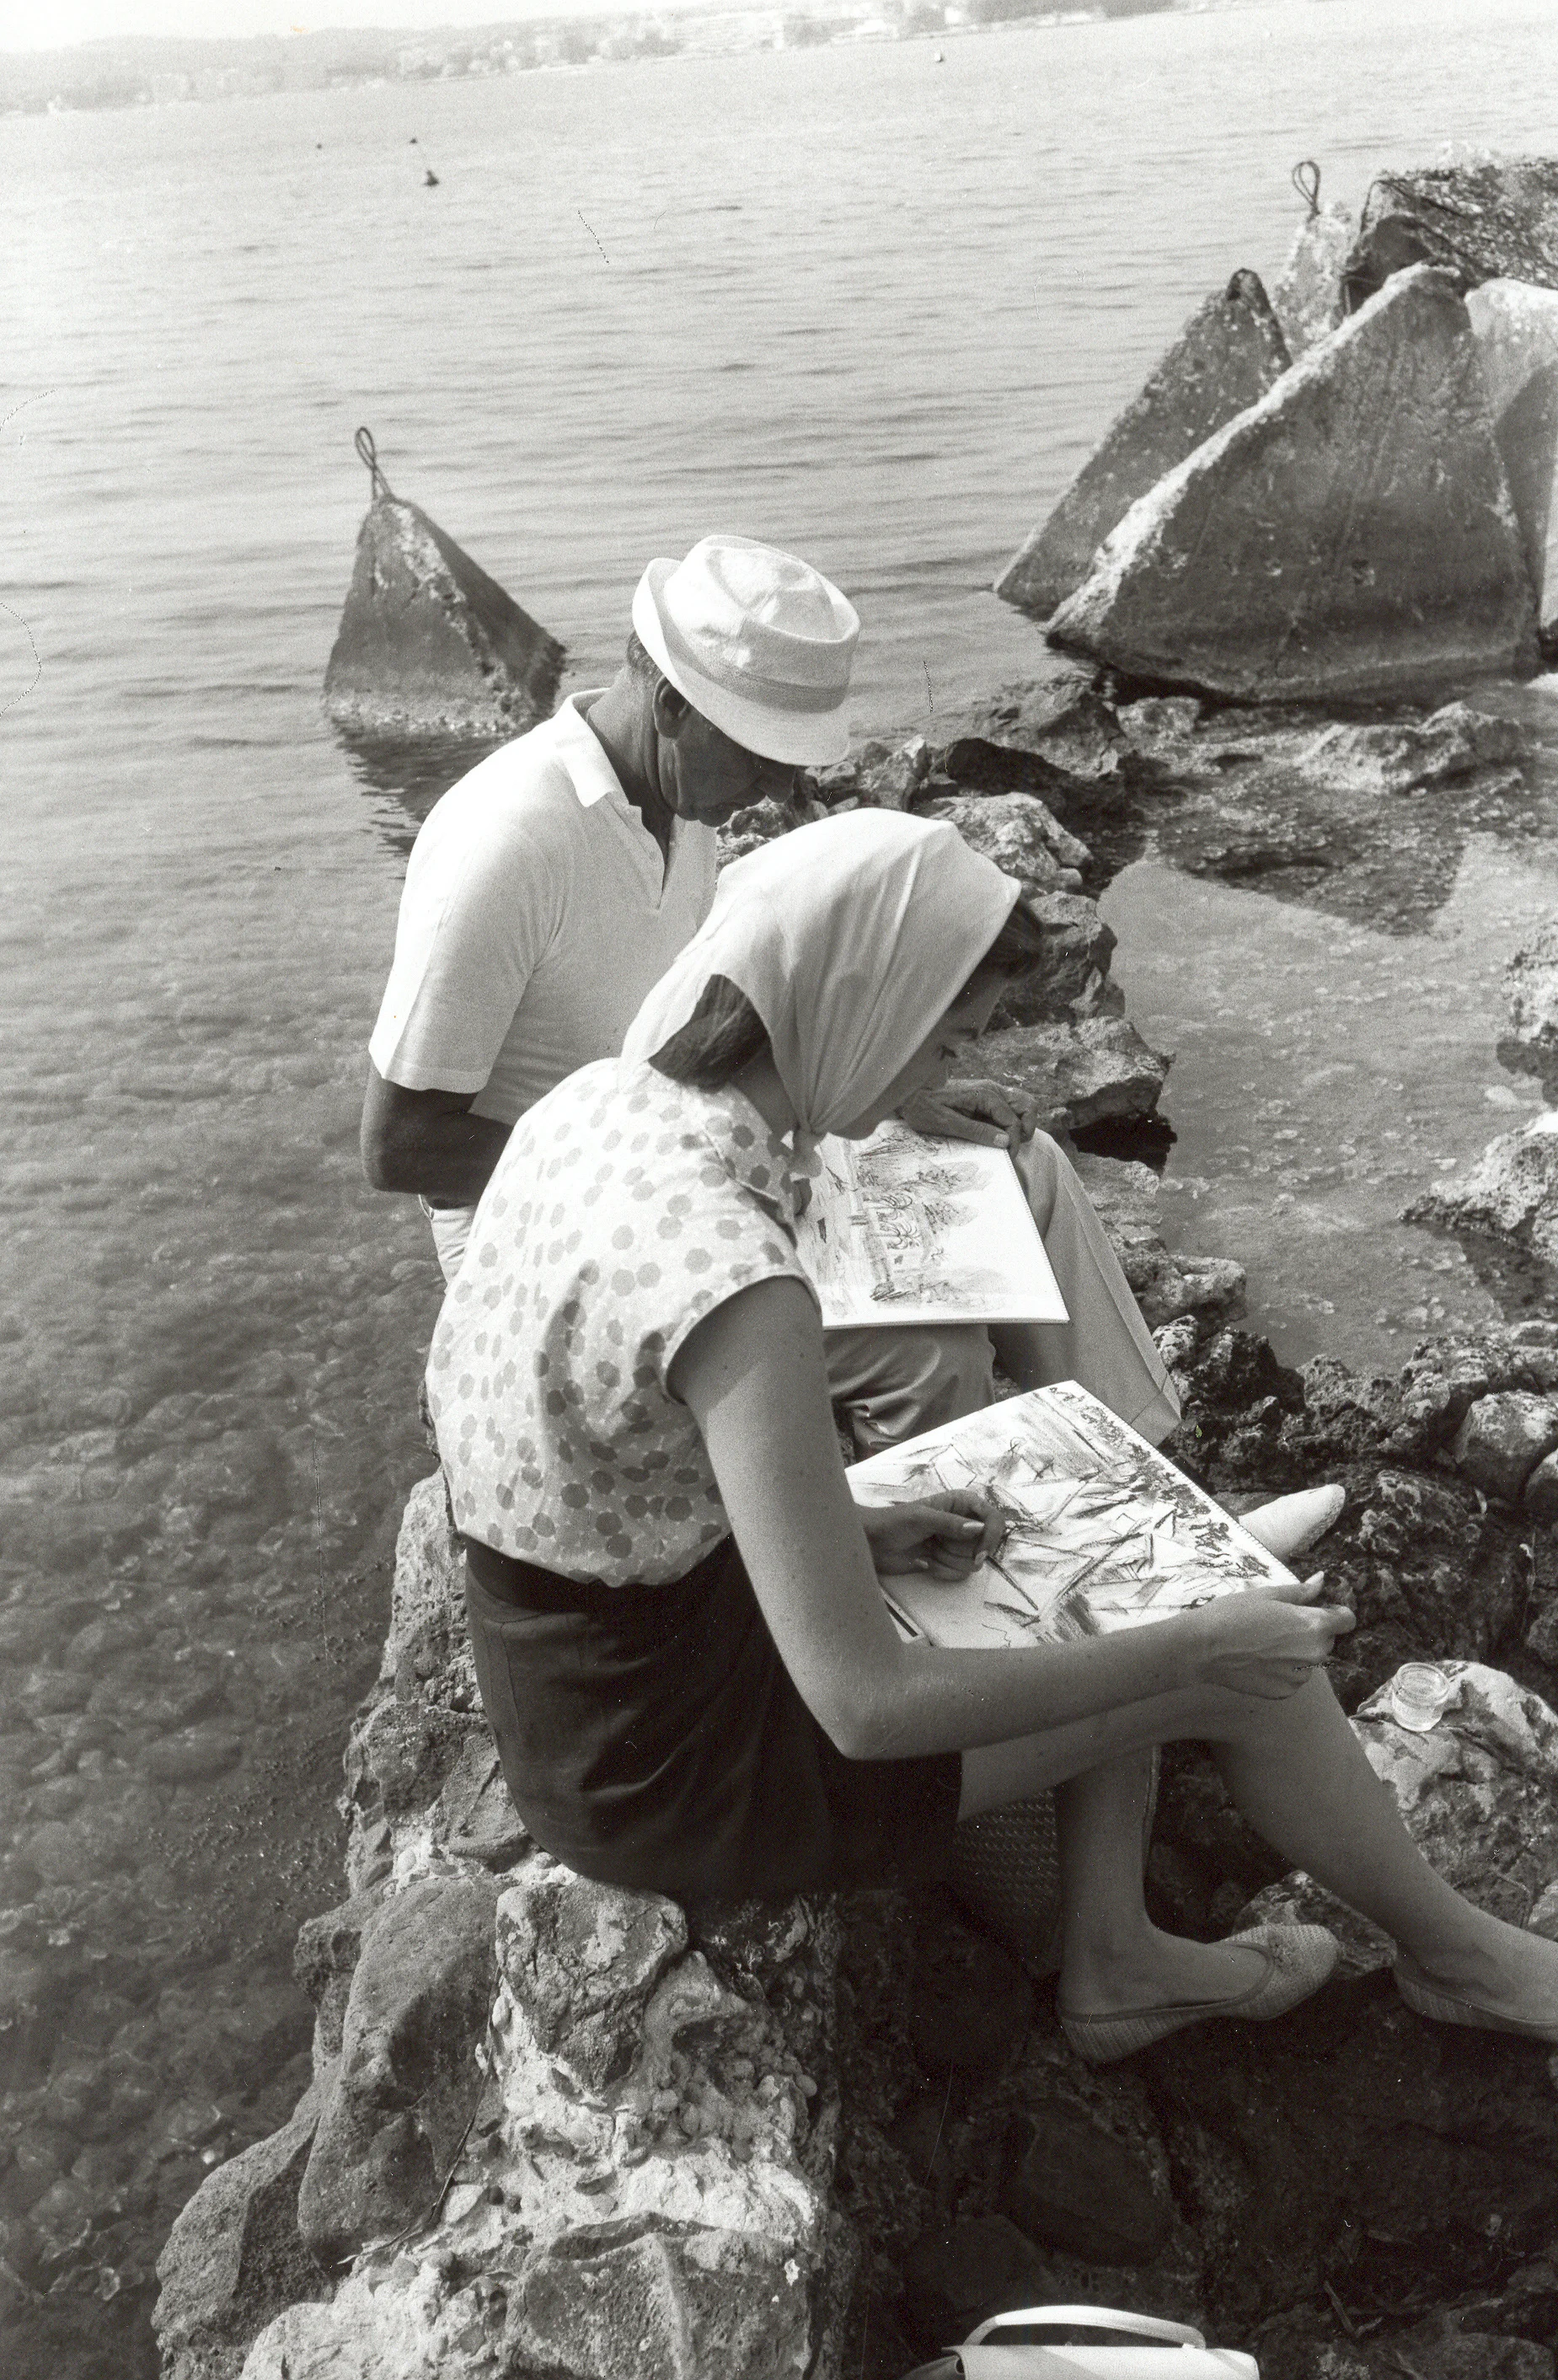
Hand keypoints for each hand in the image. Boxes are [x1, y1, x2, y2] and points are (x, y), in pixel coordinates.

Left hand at [856, 1490, 1006, 1579]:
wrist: (872, 1544)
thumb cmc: (892, 1522)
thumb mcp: (922, 1517)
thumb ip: (951, 1523)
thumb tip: (979, 1528)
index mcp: (961, 1503)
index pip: (993, 1519)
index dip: (991, 1536)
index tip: (980, 1553)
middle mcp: (963, 1523)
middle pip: (986, 1545)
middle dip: (961, 1551)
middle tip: (936, 1544)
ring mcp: (955, 1544)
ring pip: (973, 1563)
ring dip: (948, 1561)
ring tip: (927, 1550)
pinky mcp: (947, 1562)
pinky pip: (959, 1574)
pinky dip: (942, 1571)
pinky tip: (924, 1561)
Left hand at [896, 1077, 1038, 1151]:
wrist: (908, 1092)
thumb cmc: (924, 1107)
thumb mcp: (947, 1123)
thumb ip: (977, 1131)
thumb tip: (1004, 1141)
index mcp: (984, 1095)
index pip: (1013, 1120)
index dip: (1014, 1140)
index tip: (1008, 1156)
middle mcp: (992, 1090)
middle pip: (1027, 1104)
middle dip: (1027, 1128)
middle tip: (1013, 1148)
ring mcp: (990, 1092)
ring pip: (1021, 1105)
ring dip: (1021, 1124)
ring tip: (1008, 1143)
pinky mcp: (985, 1098)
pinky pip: (1007, 1108)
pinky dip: (1010, 1122)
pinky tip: (997, 1135)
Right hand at [1185, 1574, 1355, 1699]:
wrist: (1204, 1648)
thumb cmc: (1233, 1614)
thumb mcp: (1267, 1595)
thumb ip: (1300, 1592)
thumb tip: (1321, 1580)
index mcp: (1313, 1625)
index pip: (1347, 1620)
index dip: (1336, 1613)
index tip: (1322, 1610)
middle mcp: (1314, 1653)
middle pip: (1325, 1640)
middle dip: (1309, 1632)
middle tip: (1278, 1625)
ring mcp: (1300, 1676)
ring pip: (1308, 1660)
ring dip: (1296, 1652)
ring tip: (1263, 1644)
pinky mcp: (1285, 1691)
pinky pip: (1293, 1677)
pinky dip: (1282, 1669)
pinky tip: (1258, 1660)